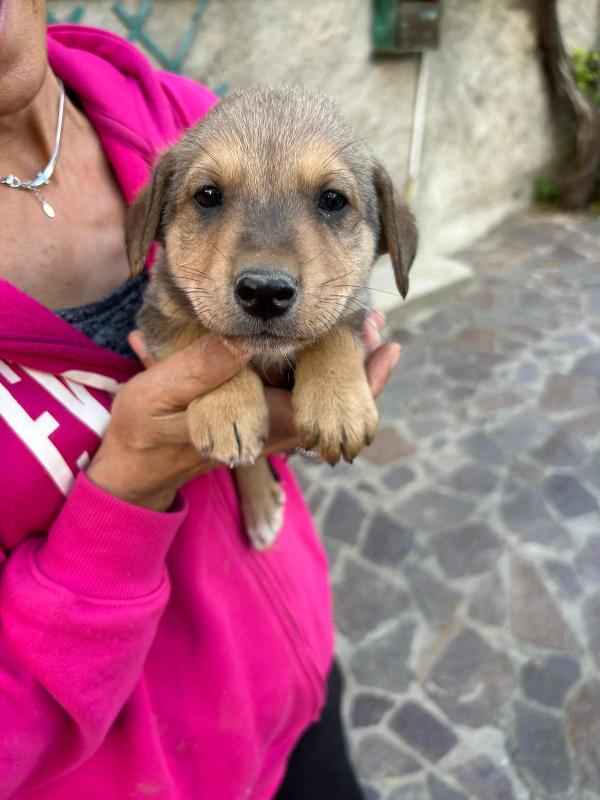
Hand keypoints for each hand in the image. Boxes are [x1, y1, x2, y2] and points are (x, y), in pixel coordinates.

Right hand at [87, 316, 400, 510]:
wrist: (133, 467)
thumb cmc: (142, 432)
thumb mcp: (160, 394)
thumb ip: (201, 370)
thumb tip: (244, 341)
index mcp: (260, 425)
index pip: (325, 405)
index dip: (357, 375)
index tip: (379, 339)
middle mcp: (274, 432)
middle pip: (333, 406)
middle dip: (360, 368)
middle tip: (380, 326)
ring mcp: (268, 429)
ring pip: (321, 403)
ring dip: (343, 369)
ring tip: (362, 327)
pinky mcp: (257, 421)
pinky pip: (302, 399)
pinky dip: (318, 373)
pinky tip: (318, 343)